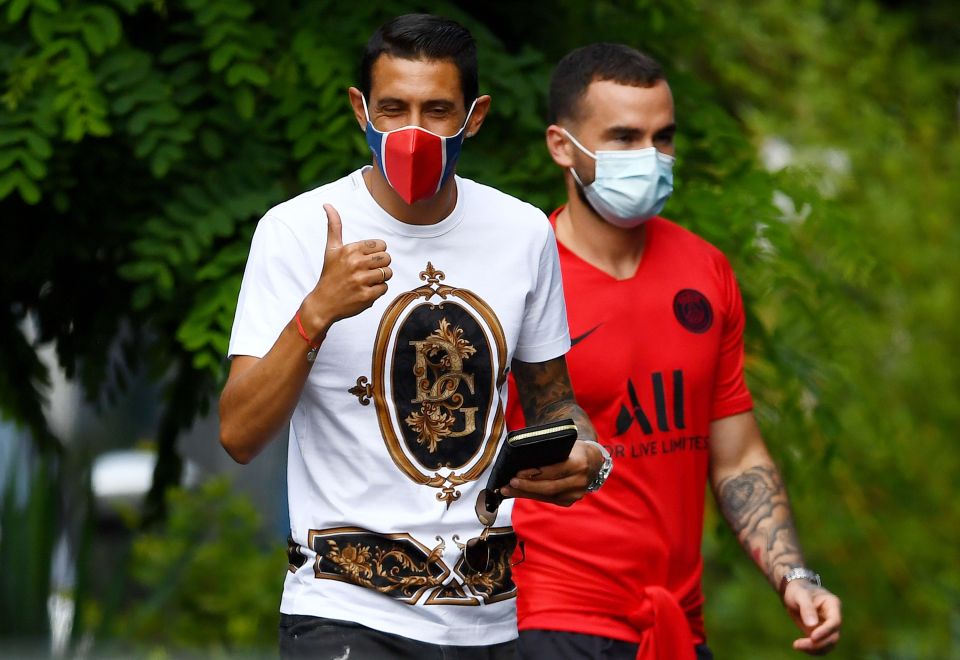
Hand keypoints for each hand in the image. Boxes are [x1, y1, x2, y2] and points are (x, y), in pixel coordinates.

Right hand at [301, 204, 391, 332]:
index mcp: (350, 250)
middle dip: (381, 265)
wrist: (323, 303)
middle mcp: (356, 263)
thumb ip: (333, 226)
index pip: (381, 245)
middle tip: (368, 271)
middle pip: (387, 258)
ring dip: (380, 278)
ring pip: (388, 273)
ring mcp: (361, 280)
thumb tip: (327, 204)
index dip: (377, 253)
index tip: (366, 259)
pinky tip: (365, 291)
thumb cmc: (330, 275)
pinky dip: (378, 291)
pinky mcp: (366, 296)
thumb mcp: (331, 249)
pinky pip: (385, 288)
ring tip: (367, 281)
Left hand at [498, 439, 601, 506]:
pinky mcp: (570, 501)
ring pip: (547, 496)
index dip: (534, 474)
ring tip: (507, 490)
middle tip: (508, 484)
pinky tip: (520, 492)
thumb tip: (522, 458)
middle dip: (526, 487)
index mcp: (579, 464)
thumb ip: (549, 452)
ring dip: (525, 493)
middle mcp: (579, 481)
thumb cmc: (574, 449)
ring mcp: (576, 494)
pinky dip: (533, 495)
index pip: (554, 471)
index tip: (517, 474)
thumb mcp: (565, 445)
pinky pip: (548, 499)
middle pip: (549, 487)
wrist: (593, 460)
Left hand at [783, 579, 841, 654]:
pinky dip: (812, 650)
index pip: (835, 622)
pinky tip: (799, 646)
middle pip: (833, 636)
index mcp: (832, 605)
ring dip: (815, 649)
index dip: (825, 631)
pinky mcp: (821, 634)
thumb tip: (812, 625)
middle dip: (819, 643)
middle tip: (798, 644)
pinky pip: (821, 646)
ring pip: (829, 644)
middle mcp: (833, 617)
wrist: (793, 592)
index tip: (812, 637)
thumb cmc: (798, 590)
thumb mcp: (800, 595)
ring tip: (797, 646)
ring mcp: (828, 627)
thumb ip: (807, 608)